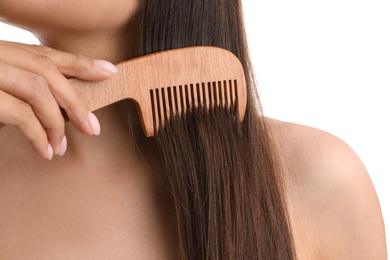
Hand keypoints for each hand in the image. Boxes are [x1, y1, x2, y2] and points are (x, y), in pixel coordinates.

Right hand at [0, 40, 117, 159]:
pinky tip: (46, 151)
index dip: (82, 64)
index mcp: (3, 52)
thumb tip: (56, 109)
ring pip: (39, 91)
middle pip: (48, 70)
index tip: (110, 72)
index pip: (47, 54)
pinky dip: (39, 136)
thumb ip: (21, 91)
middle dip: (76, 101)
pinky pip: (22, 114)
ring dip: (57, 124)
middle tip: (92, 129)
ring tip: (61, 148)